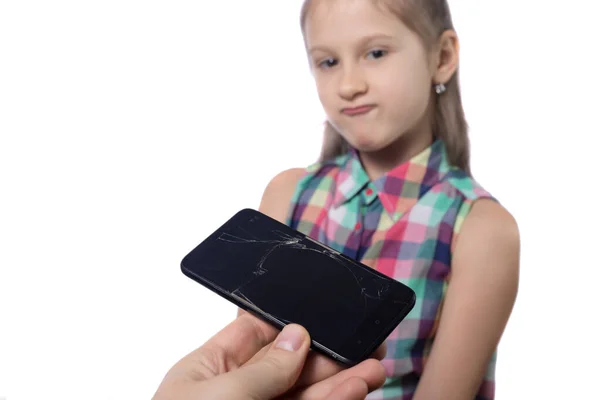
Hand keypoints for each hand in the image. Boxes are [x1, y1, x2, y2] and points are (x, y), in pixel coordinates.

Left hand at [152, 313, 386, 399]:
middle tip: (363, 346)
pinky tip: (355, 390)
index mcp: (209, 371)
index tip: (323, 316)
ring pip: (305, 393)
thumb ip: (262, 369)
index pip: (252, 334)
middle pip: (289, 365)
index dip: (288, 324)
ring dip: (340, 381)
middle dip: (326, 355)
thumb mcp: (220, 397)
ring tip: (373, 370)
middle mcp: (238, 392)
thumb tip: (296, 336)